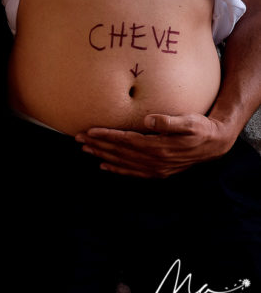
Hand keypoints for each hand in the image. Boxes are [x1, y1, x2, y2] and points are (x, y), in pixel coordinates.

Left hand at [75, 113, 235, 178]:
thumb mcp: (189, 121)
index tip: (89, 131)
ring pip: (123, 162)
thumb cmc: (200, 127)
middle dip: (98, 145)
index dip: (106, 136)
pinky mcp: (158, 172)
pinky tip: (104, 166)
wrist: (215, 144)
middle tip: (78, 138)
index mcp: (159, 147)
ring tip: (85, 148)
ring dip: (102, 155)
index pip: (125, 141)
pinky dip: (117, 169)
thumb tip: (149, 120)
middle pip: (119, 152)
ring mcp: (156, 168)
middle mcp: (154, 161)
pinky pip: (133, 172)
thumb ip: (169, 121)